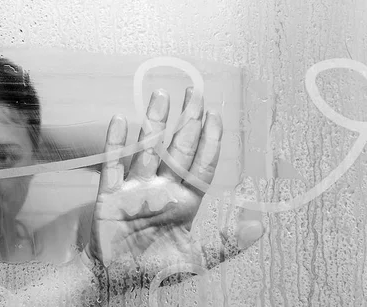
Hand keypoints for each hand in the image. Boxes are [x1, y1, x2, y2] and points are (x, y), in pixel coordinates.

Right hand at [85, 87, 264, 287]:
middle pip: (177, 148)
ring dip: (154, 123)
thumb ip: (226, 243)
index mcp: (184, 201)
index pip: (201, 164)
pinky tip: (120, 120)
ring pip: (147, 149)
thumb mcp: (195, 259)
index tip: (216, 115)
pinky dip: (115, 143)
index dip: (210, 140)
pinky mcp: (110, 195)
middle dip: (187, 120)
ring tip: (161, 96)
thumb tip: (260, 225)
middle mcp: (161, 188)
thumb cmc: (154, 270)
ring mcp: (135, 188)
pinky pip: (113, 165)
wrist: (114, 279)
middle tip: (195, 92)